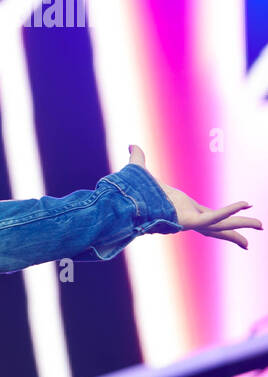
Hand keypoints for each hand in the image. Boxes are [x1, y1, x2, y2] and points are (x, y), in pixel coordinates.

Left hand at [128, 145, 260, 249]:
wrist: (122, 202)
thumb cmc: (130, 192)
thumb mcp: (140, 172)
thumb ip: (138, 159)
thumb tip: (131, 145)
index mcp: (183, 210)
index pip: (209, 217)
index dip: (224, 216)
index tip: (239, 211)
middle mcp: (187, 218)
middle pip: (218, 226)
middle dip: (237, 229)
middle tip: (257, 231)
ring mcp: (188, 220)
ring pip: (221, 225)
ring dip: (241, 224)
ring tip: (260, 225)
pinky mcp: (187, 220)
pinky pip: (212, 216)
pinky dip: (228, 211)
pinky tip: (243, 204)